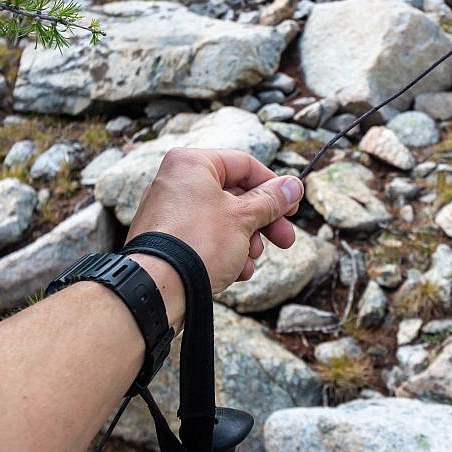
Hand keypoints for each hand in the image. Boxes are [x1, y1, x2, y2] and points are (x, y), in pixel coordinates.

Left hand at [127, 148, 303, 294]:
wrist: (157, 288)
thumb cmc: (198, 244)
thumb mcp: (244, 218)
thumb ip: (271, 200)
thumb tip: (294, 186)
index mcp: (191, 163)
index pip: (245, 165)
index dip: (274, 186)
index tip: (292, 207)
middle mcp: (175, 181)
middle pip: (235, 195)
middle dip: (263, 222)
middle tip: (285, 239)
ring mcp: (168, 211)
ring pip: (221, 219)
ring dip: (246, 241)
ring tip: (252, 261)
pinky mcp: (165, 238)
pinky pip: (203, 237)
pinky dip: (225, 252)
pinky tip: (236, 272)